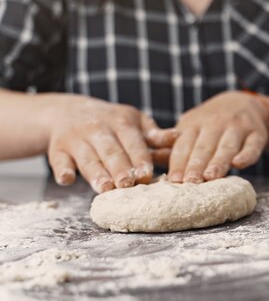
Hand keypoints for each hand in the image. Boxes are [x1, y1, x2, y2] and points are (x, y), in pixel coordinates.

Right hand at [46, 95, 177, 192]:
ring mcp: (75, 139)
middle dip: (119, 168)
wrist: (68, 111)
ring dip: (95, 174)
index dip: (139, 158)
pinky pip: (58, 160)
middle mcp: (97, 128)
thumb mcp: (134, 121)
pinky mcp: (57, 149)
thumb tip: (178, 137)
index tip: (147, 175)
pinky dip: (62, 170)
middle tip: (127, 184)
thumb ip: (154, 134)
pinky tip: (66, 180)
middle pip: (110, 151)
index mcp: (120, 121)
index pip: (133, 141)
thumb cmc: (112, 122)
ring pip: (87, 158)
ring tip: (105, 189)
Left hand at [168, 91, 268, 182]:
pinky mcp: (257, 133)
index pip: (184, 145)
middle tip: (190, 182)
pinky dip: (247, 155)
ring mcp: (238, 127)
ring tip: (211, 177)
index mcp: (194, 124)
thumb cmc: (210, 124)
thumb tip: (150, 158)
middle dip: (196, 164)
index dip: (179, 162)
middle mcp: (215, 123)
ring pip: (227, 146)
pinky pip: (253, 145)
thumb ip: (172, 145)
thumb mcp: (190, 128)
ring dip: (219, 161)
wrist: (243, 102)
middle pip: (204, 146)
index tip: (174, 181)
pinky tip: (239, 164)